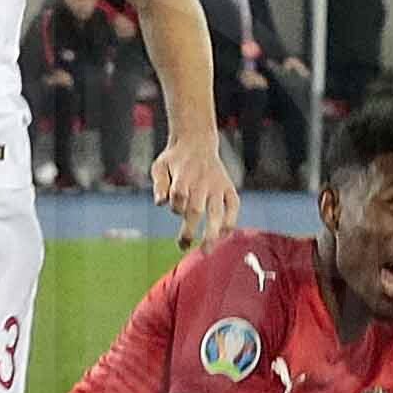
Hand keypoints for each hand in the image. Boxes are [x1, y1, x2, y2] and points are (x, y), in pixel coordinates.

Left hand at [148, 126, 237, 247]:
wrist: (197, 141)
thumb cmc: (175, 159)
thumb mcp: (160, 166)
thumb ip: (159, 184)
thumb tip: (160, 202)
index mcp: (184, 175)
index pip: (178, 196)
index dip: (175, 206)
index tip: (174, 210)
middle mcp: (202, 182)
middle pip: (196, 209)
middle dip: (189, 230)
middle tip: (183, 246)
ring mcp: (217, 185)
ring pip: (216, 212)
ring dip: (211, 233)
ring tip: (207, 251)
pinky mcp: (229, 187)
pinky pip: (233, 207)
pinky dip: (230, 222)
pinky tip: (223, 236)